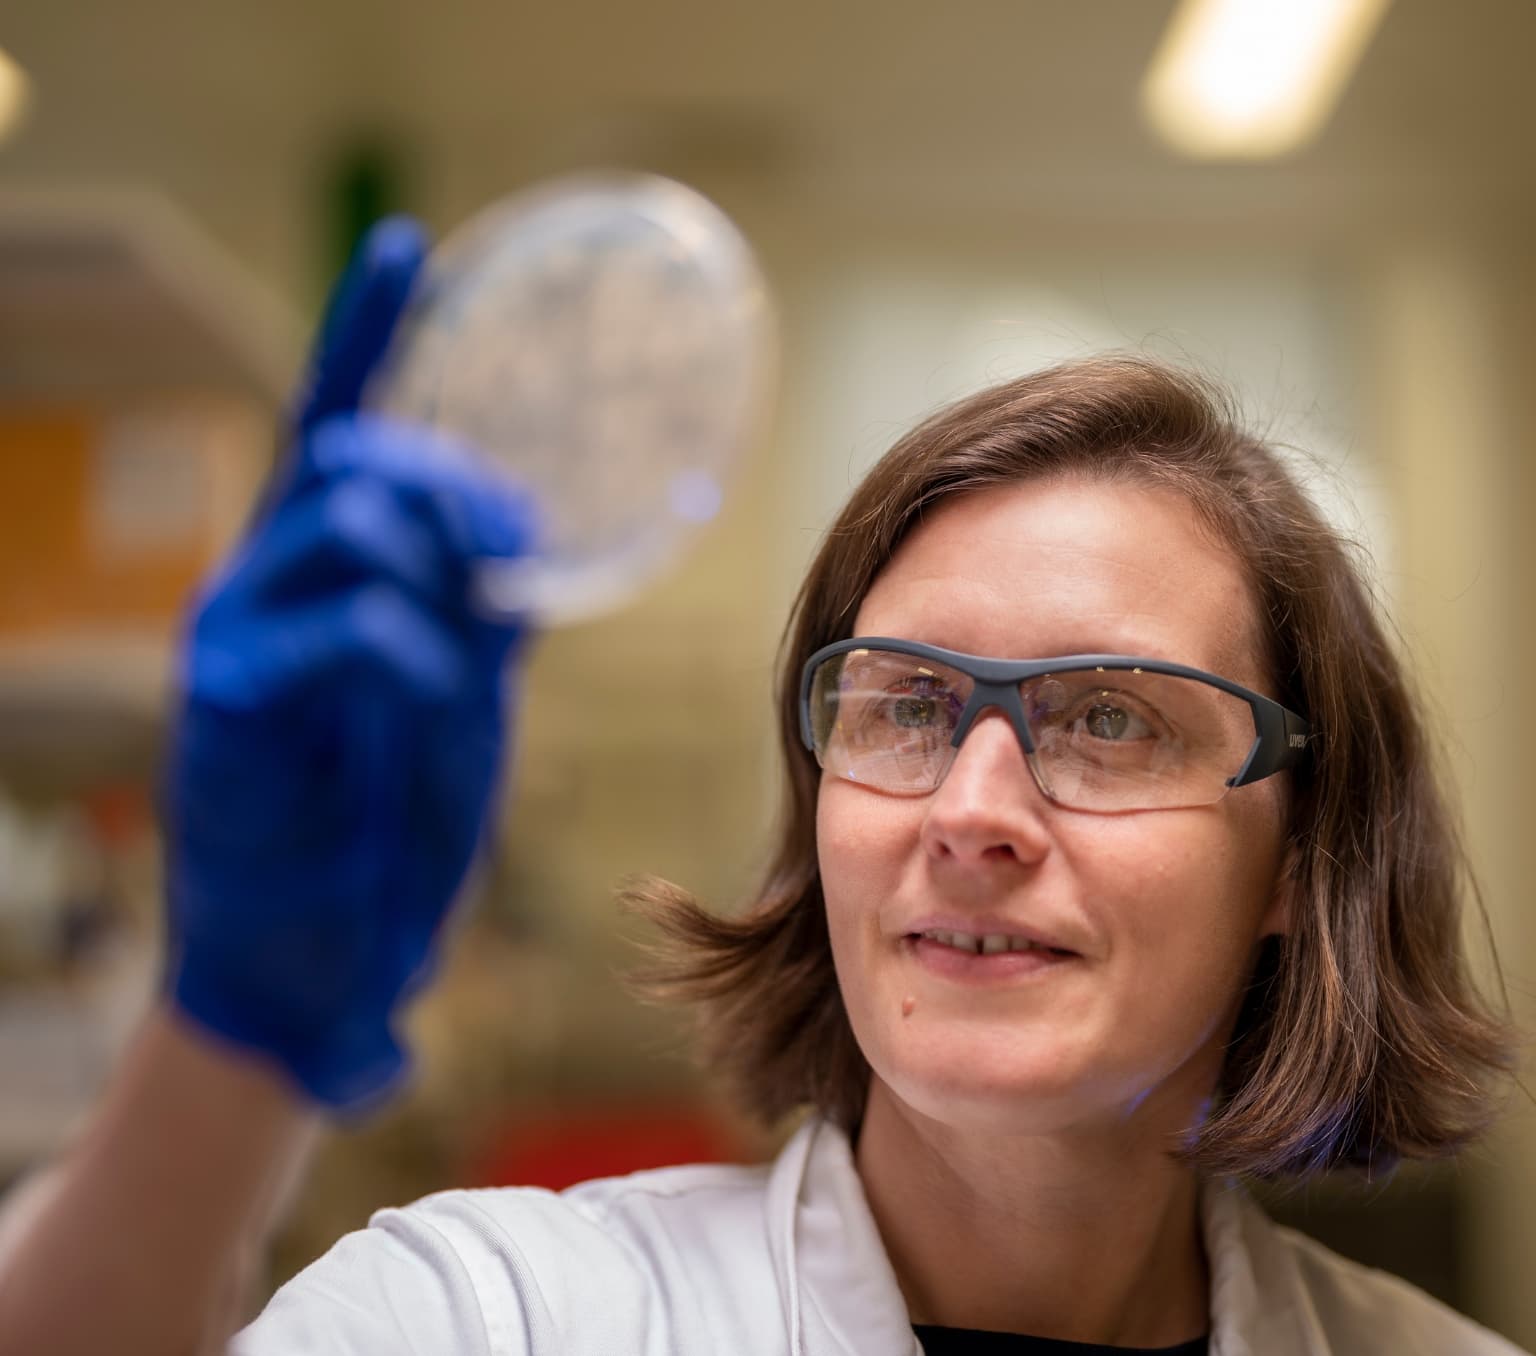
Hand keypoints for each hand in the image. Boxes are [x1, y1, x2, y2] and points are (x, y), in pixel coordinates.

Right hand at [163, 219, 534, 1109]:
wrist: (311, 972)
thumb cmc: (378, 832)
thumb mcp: (456, 704)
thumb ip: (478, 615)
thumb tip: (525, 532)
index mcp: (318, 580)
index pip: (335, 429)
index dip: (367, 335)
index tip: (406, 245)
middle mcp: (264, 589)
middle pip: (352, 460)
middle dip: (447, 484)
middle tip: (508, 543)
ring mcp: (237, 643)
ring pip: (343, 523)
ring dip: (429, 568)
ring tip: (455, 650)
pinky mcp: (229, 712)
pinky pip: (336, 629)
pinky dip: (405, 646)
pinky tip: (423, 687)